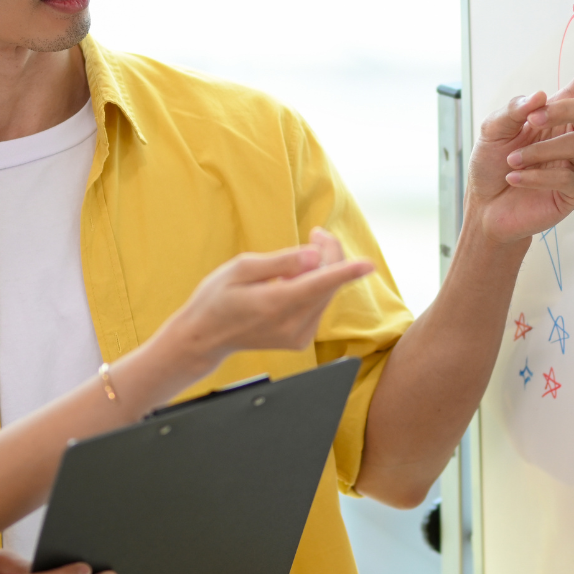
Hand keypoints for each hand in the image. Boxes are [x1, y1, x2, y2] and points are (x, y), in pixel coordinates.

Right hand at [154, 229, 375, 377]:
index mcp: (274, 304)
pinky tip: (292, 282)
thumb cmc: (217, 297)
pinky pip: (318, 306)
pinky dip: (313, 288)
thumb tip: (315, 256)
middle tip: (315, 233)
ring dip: (321, 271)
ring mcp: (297, 336)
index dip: (346, 271)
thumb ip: (281, 261)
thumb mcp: (241, 268)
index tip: (369, 264)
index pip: (319, 284)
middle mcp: (291, 325)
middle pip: (327, 284)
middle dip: (329, 255)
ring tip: (294, 260)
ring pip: (326, 295)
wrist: (205, 337)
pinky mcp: (300, 340)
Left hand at [468, 14, 573, 243]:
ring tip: (512, 162)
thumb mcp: (492, 129)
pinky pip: (567, 176)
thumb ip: (514, 108)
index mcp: (558, 111)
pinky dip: (535, 175)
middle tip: (530, 123)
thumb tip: (541, 96)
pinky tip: (516, 179)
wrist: (486, 208)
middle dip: (560, 112)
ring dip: (537, 152)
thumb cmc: (492, 164)